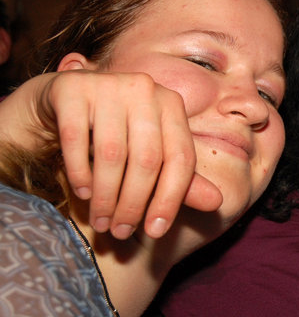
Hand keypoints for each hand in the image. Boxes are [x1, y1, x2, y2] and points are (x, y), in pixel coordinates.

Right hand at [0, 71, 222, 238]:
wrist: (63, 103)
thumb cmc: (115, 134)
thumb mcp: (150, 155)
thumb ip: (180, 179)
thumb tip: (217, 203)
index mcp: (172, 104)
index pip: (181, 158)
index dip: (170, 199)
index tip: (155, 232)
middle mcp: (146, 89)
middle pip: (148, 160)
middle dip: (134, 204)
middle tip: (120, 231)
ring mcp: (108, 84)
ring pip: (113, 154)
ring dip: (107, 197)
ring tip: (102, 221)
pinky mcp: (73, 88)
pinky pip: (77, 140)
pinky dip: (80, 173)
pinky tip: (83, 194)